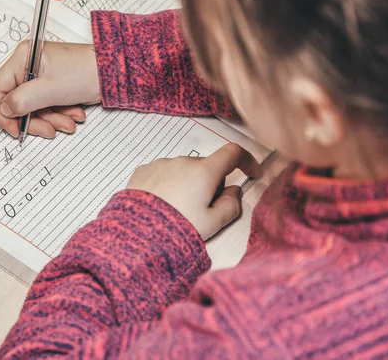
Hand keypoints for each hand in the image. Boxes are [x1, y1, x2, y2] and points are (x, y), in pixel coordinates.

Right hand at [0, 41, 100, 138]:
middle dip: (35, 119)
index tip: (15, 129)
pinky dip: (59, 114)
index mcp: (23, 57)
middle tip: (48, 130)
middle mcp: (29, 65)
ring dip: (51, 119)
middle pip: (17, 101)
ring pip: (34, 107)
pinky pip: (48, 106)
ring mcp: (42, 76)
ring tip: (69, 122)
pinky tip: (74, 114)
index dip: (3, 112)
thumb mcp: (50, 89)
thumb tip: (5, 110)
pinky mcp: (54, 85)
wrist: (116, 72)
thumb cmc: (87, 71)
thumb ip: (22, 100)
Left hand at [126, 144, 261, 239]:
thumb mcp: (213, 223)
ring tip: (178, 210)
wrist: (137, 234)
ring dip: (187, 182)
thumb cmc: (178, 228)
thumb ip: (231, 205)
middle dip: (211, 182)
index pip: (232, 153)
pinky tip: (162, 204)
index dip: (246, 160)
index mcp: (203, 172)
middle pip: (206, 166)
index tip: (250, 173)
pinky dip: (167, 184)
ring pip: (183, 169)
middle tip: (204, 208)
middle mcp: (182, 162)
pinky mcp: (143, 171)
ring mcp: (160, 164)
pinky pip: (163, 173)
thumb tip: (235, 191)